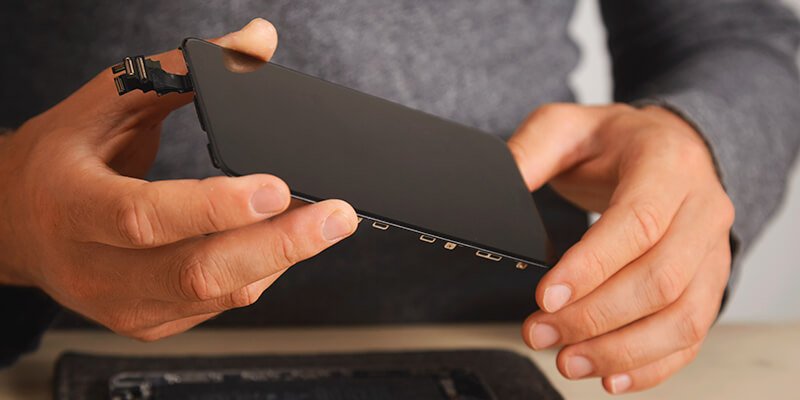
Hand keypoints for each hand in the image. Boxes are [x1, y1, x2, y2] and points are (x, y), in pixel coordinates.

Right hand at [0, 18, 357, 340]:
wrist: (16, 223)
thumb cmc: (64, 157)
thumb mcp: (110, 102)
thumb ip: (186, 72)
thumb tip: (258, 41)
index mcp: (72, 206)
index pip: (145, 217)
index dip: (215, 207)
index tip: (277, 187)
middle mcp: (93, 268)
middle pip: (197, 271)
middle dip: (279, 245)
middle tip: (336, 217)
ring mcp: (123, 304)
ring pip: (218, 294)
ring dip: (281, 259)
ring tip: (325, 225)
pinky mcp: (150, 322)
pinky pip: (219, 305)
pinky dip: (261, 272)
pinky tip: (281, 244)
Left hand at [508, 104, 733, 393]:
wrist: (667, 147)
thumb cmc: (614, 142)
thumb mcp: (566, 128)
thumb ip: (529, 154)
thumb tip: (495, 188)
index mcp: (668, 164)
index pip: (638, 222)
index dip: (593, 266)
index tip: (546, 296)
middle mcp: (701, 209)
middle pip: (661, 279)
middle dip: (595, 316)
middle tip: (540, 331)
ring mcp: (712, 251)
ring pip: (683, 317)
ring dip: (622, 349)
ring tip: (567, 359)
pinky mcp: (710, 283)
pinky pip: (692, 336)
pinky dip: (652, 364)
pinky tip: (610, 376)